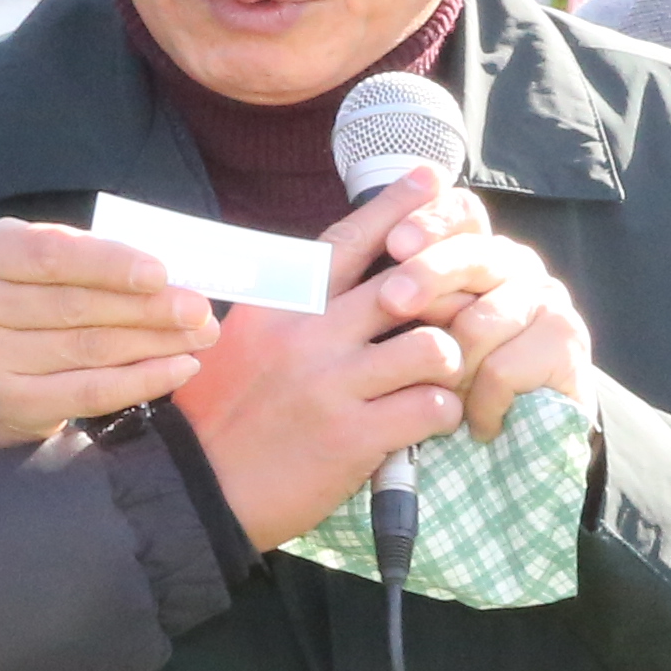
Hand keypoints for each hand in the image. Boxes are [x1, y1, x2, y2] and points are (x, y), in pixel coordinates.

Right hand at [0, 217, 217, 446]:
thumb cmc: (6, 304)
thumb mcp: (20, 262)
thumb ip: (77, 256)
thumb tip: (163, 274)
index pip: (50, 255)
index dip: (109, 264)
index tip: (161, 273)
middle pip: (76, 305)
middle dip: (149, 307)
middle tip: (200, 309)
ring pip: (89, 348)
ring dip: (155, 342)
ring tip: (199, 335)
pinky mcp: (10, 403)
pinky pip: (89, 391)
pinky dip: (141, 380)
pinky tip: (178, 368)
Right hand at [175, 174, 474, 546]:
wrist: (197, 488)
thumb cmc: (221, 413)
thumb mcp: (241, 339)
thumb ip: (290, 306)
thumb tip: (338, 271)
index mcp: (281, 304)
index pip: (348, 241)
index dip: (396, 207)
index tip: (433, 182)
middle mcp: (309, 334)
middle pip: (407, 283)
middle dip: (451, 286)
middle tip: (472, 297)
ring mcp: (333, 385)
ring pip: (432, 345)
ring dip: (451, 358)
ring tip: (444, 372)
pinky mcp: (354, 437)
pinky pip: (431, 406)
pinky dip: (444, 410)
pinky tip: (432, 416)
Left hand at [372, 184, 590, 441]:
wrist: (522, 437)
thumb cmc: (454, 384)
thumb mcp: (418, 336)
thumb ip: (394, 295)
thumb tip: (348, 268)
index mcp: (476, 249)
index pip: (460, 212)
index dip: (430, 221)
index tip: (395, 243)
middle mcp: (515, 265)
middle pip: (472, 254)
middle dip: (428, 274)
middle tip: (393, 300)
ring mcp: (546, 299)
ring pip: (480, 321)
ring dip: (451, 368)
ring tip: (438, 398)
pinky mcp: (565, 341)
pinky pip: (502, 367)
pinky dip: (481, 404)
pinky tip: (478, 424)